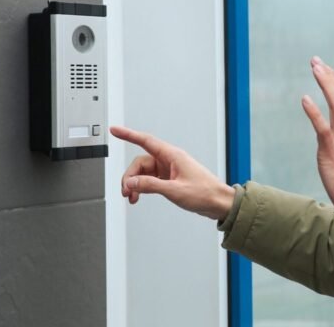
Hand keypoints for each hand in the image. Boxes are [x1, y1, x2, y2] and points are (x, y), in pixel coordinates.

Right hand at [112, 125, 234, 220]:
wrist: (218, 202)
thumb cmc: (204, 193)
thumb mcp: (175, 190)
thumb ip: (151, 185)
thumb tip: (131, 182)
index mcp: (172, 156)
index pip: (145, 141)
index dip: (128, 135)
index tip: (115, 131)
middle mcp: (169, 160)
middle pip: (140, 163)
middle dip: (130, 176)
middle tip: (126, 191)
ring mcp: (169, 170)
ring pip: (144, 173)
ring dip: (135, 184)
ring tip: (132, 197)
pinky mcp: (170, 179)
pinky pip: (150, 180)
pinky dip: (143, 188)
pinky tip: (139, 196)